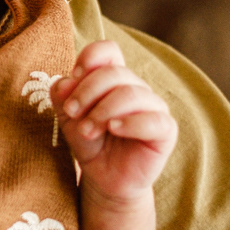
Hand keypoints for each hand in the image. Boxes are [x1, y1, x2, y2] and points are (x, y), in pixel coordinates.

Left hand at [52, 40, 176, 202]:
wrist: (103, 177)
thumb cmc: (89, 142)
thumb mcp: (68, 119)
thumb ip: (63, 97)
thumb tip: (63, 81)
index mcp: (113, 79)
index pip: (109, 51)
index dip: (91, 57)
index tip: (74, 75)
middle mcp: (136, 88)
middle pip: (115, 73)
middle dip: (87, 92)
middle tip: (72, 114)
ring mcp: (154, 107)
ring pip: (132, 93)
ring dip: (103, 111)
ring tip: (86, 131)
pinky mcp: (165, 130)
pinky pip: (153, 119)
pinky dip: (130, 122)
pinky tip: (113, 129)